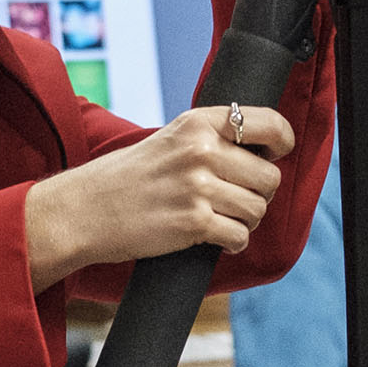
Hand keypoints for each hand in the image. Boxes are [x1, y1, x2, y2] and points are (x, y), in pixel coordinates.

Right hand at [25, 105, 295, 286]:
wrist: (85, 210)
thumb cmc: (128, 177)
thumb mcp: (171, 139)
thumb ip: (212, 139)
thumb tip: (264, 152)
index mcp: (198, 123)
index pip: (269, 123)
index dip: (282, 143)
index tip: (276, 155)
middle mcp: (202, 151)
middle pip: (269, 177)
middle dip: (258, 194)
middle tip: (234, 199)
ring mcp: (198, 187)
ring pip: (257, 210)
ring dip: (244, 220)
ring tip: (218, 218)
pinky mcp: (193, 223)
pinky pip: (239, 237)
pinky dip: (232, 243)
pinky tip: (213, 238)